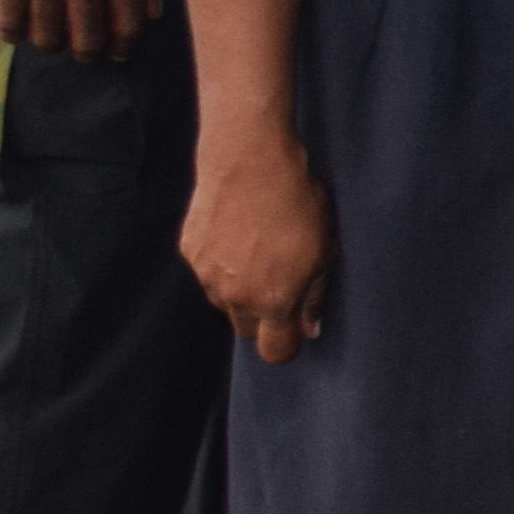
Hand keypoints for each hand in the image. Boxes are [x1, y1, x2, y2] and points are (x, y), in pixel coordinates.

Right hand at [0, 0, 157, 63]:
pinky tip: (21, 29)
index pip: (128, 28)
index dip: (123, 47)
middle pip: (86, 41)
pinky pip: (9, 21)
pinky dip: (15, 33)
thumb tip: (151, 14)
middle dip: (88, 53)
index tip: (116, 51)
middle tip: (84, 49)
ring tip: (53, 36)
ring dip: (52, 44)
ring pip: (46, 37)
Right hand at [179, 137, 332, 362]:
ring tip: (259, 253)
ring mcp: (206, 275)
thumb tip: (309, 330)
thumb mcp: (324, 251)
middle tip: (281, 284)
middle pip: (247, 330)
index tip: (297, 329)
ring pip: (225, 302)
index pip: (275, 351)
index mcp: (271, 300)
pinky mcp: (190, 252)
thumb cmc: (296, 203)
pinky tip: (237, 236)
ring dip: (240, 291)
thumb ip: (315, 297)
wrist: (249, 162)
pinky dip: (221, 265)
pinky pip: (208, 274)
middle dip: (264, 318)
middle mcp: (233, 296)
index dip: (288, 344)